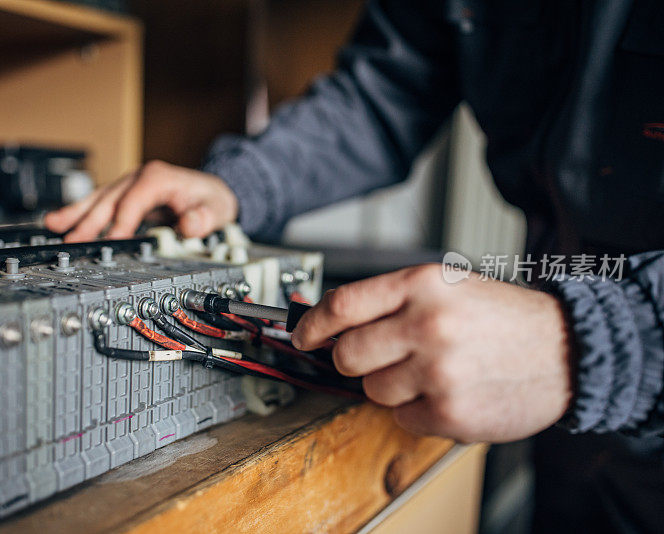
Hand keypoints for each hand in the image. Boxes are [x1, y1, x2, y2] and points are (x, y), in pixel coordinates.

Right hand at [45, 160, 238, 241]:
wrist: (214, 192)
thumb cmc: (212, 199)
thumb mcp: (217, 209)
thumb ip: (204, 218)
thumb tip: (189, 224)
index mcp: (158, 178)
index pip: (133, 201)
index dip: (121, 222)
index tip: (111, 241)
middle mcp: (140, 178)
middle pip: (109, 199)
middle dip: (89, 220)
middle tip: (71, 240)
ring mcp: (130, 185)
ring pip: (98, 199)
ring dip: (75, 213)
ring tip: (52, 225)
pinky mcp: (126, 196)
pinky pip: (101, 203)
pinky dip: (81, 212)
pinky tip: (60, 221)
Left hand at [291, 264, 572, 442]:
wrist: (566, 350)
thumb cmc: (503, 317)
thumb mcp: (448, 286)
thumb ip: (391, 301)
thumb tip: (333, 323)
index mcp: (422, 285)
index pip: (341, 306)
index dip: (312, 325)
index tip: (303, 336)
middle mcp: (426, 325)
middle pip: (347, 354)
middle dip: (354, 360)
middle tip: (380, 357)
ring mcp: (437, 372)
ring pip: (372, 390)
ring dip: (392, 386)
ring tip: (431, 371)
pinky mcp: (449, 413)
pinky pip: (402, 418)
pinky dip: (418, 410)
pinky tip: (447, 392)